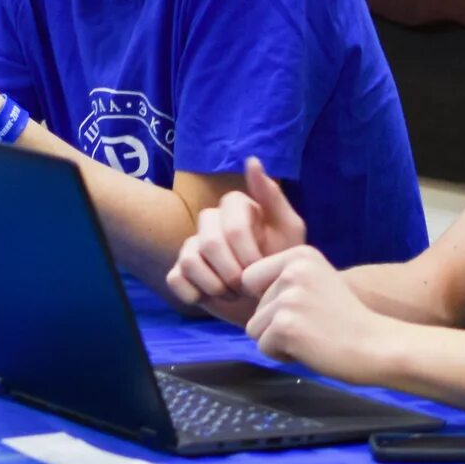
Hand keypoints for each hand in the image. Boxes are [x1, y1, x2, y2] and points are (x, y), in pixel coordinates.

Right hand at [167, 159, 308, 325]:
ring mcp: (193, 245)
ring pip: (189, 260)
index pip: (232, 223)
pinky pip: (175, 278)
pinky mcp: (180, 271)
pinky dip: (193, 293)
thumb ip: (272, 196)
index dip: (246, 251)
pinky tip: (209, 298)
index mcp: (236, 208)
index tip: (260, 268)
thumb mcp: (289, 230)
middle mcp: (211, 221)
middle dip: (232, 272)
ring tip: (233, 293)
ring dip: (215, 285)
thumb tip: (251, 160)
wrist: (269, 303)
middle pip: (209, 242)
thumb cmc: (280, 265)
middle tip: (247, 286)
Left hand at [245, 245, 399, 383]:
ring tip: (312, 336)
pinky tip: (312, 348)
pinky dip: (283, 355)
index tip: (302, 308)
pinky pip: (263, 347)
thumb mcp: (317, 283)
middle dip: (275, 324)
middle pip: (253, 307)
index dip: (268, 300)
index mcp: (300, 255)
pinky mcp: (285, 326)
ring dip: (278, 340)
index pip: (250, 277)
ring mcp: (288, 297)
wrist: (379, 346)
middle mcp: (292, 270)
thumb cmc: (348, 321)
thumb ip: (285, 282)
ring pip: (254, 329)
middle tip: (314, 325)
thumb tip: (243, 286)